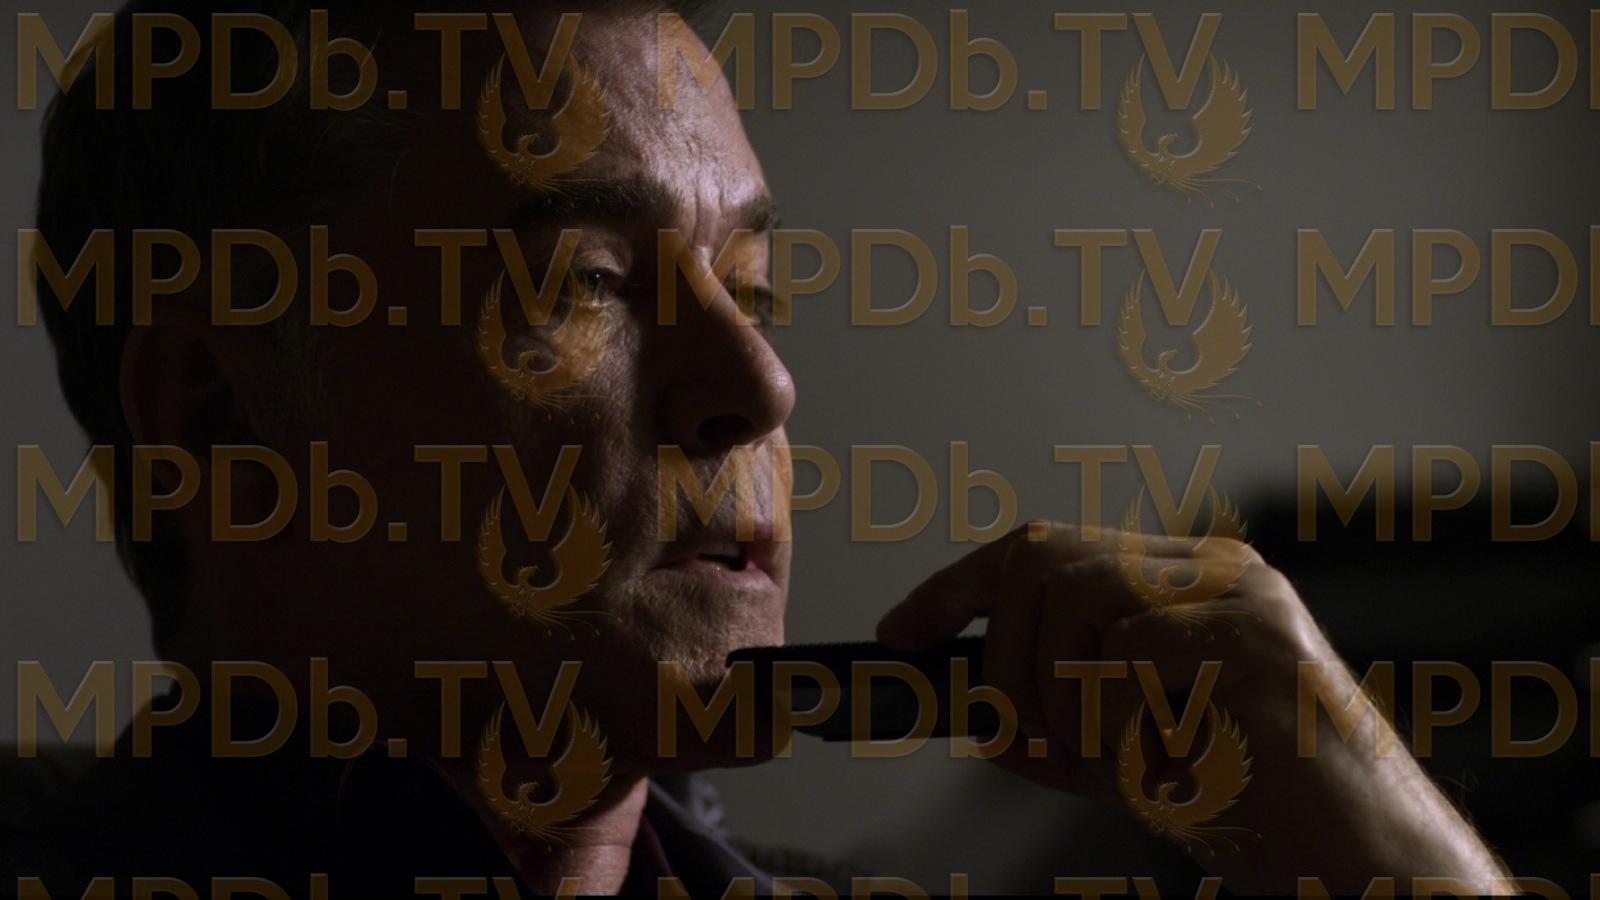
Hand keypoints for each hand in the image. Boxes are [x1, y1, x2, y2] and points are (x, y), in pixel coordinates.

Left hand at [876, 521, 1508, 894]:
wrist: (1370, 862)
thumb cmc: (1259, 807)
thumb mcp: (1134, 760)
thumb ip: (1062, 733)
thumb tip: (980, 724)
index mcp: (1184, 583)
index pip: (1045, 548)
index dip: (960, 586)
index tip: (903, 632)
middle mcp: (1213, 572)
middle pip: (1045, 557)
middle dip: (998, 653)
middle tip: (1006, 731)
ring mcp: (1238, 600)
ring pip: (1078, 600)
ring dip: (1054, 697)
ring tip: (1103, 762)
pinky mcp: (1256, 643)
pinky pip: (1126, 660)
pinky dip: (1111, 729)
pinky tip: (1159, 769)